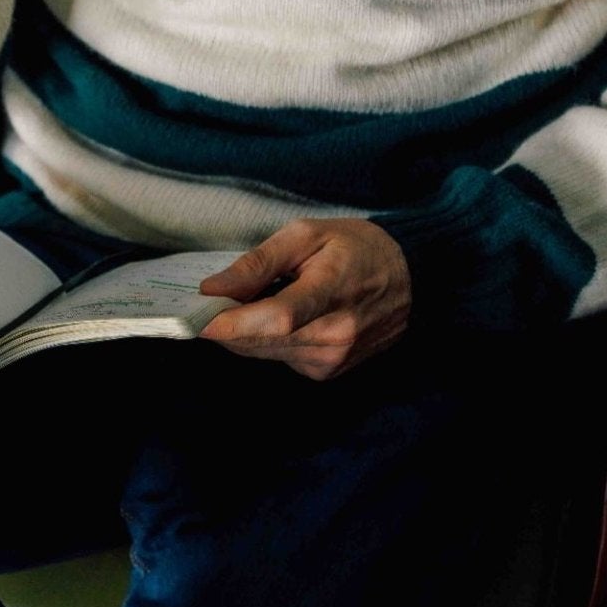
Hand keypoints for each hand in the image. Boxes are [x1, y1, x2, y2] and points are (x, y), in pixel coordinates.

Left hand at [196, 219, 411, 380]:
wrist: (411, 278)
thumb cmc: (355, 247)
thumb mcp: (306, 235)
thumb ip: (258, 262)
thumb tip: (213, 289)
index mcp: (332, 292)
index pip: (276, 318)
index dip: (232, 323)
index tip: (195, 318)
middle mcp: (335, 335)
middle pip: (262, 341)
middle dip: (225, 326)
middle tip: (202, 305)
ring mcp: (334, 359)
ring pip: (266, 354)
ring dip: (243, 334)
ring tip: (237, 305)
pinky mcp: (329, 371)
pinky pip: (281, 359)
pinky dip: (266, 341)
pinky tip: (271, 319)